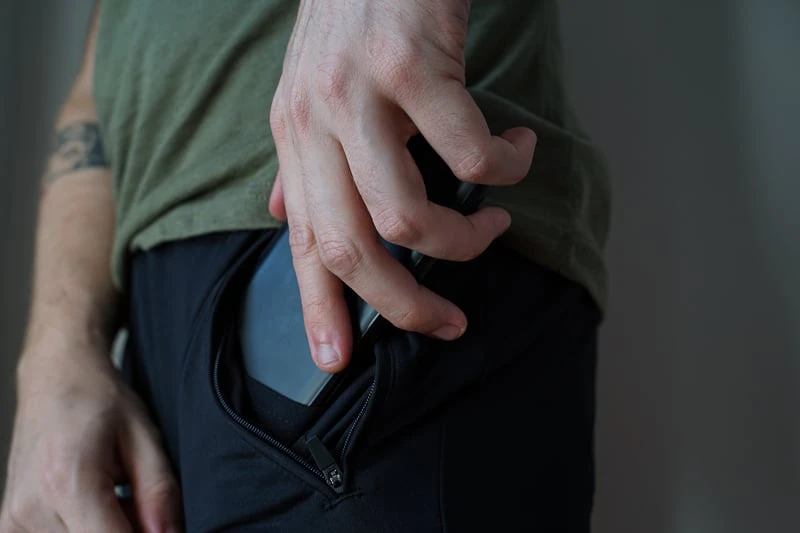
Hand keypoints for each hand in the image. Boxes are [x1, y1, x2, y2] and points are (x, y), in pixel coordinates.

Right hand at [0, 337, 181, 532]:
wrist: (55, 376)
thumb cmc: (97, 399)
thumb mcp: (144, 437)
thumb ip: (159, 493)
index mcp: (67, 482)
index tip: (158, 523)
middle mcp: (31, 506)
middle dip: (128, 531)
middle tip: (137, 500)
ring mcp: (13, 518)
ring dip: (105, 530)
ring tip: (115, 495)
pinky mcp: (9, 523)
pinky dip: (84, 529)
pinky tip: (95, 504)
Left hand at [268, 0, 536, 372]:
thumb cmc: (359, 20)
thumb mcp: (313, 92)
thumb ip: (302, 160)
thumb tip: (285, 216)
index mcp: (295, 135)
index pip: (302, 240)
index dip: (318, 308)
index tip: (336, 362)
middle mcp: (316, 121)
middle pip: (352, 247)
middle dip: (404, 303)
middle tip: (448, 321)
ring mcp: (361, 95)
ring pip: (409, 215)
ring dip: (464, 238)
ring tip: (491, 219)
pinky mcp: (414, 68)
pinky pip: (471, 153)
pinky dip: (505, 167)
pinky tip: (516, 148)